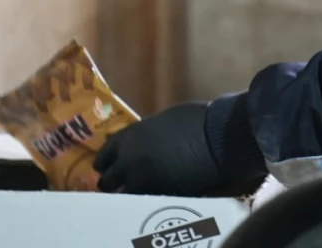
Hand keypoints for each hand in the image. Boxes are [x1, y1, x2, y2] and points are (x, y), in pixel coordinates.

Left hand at [95, 102, 222, 195]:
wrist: (217, 136)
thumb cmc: (195, 120)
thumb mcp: (161, 121)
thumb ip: (144, 135)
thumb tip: (140, 145)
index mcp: (130, 137)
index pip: (104, 154)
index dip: (104, 162)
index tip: (105, 167)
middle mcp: (129, 160)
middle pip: (107, 180)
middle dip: (111, 182)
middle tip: (118, 183)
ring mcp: (143, 180)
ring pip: (122, 196)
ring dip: (126, 194)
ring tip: (135, 193)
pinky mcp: (160, 194)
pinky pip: (143, 201)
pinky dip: (145, 199)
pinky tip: (152, 195)